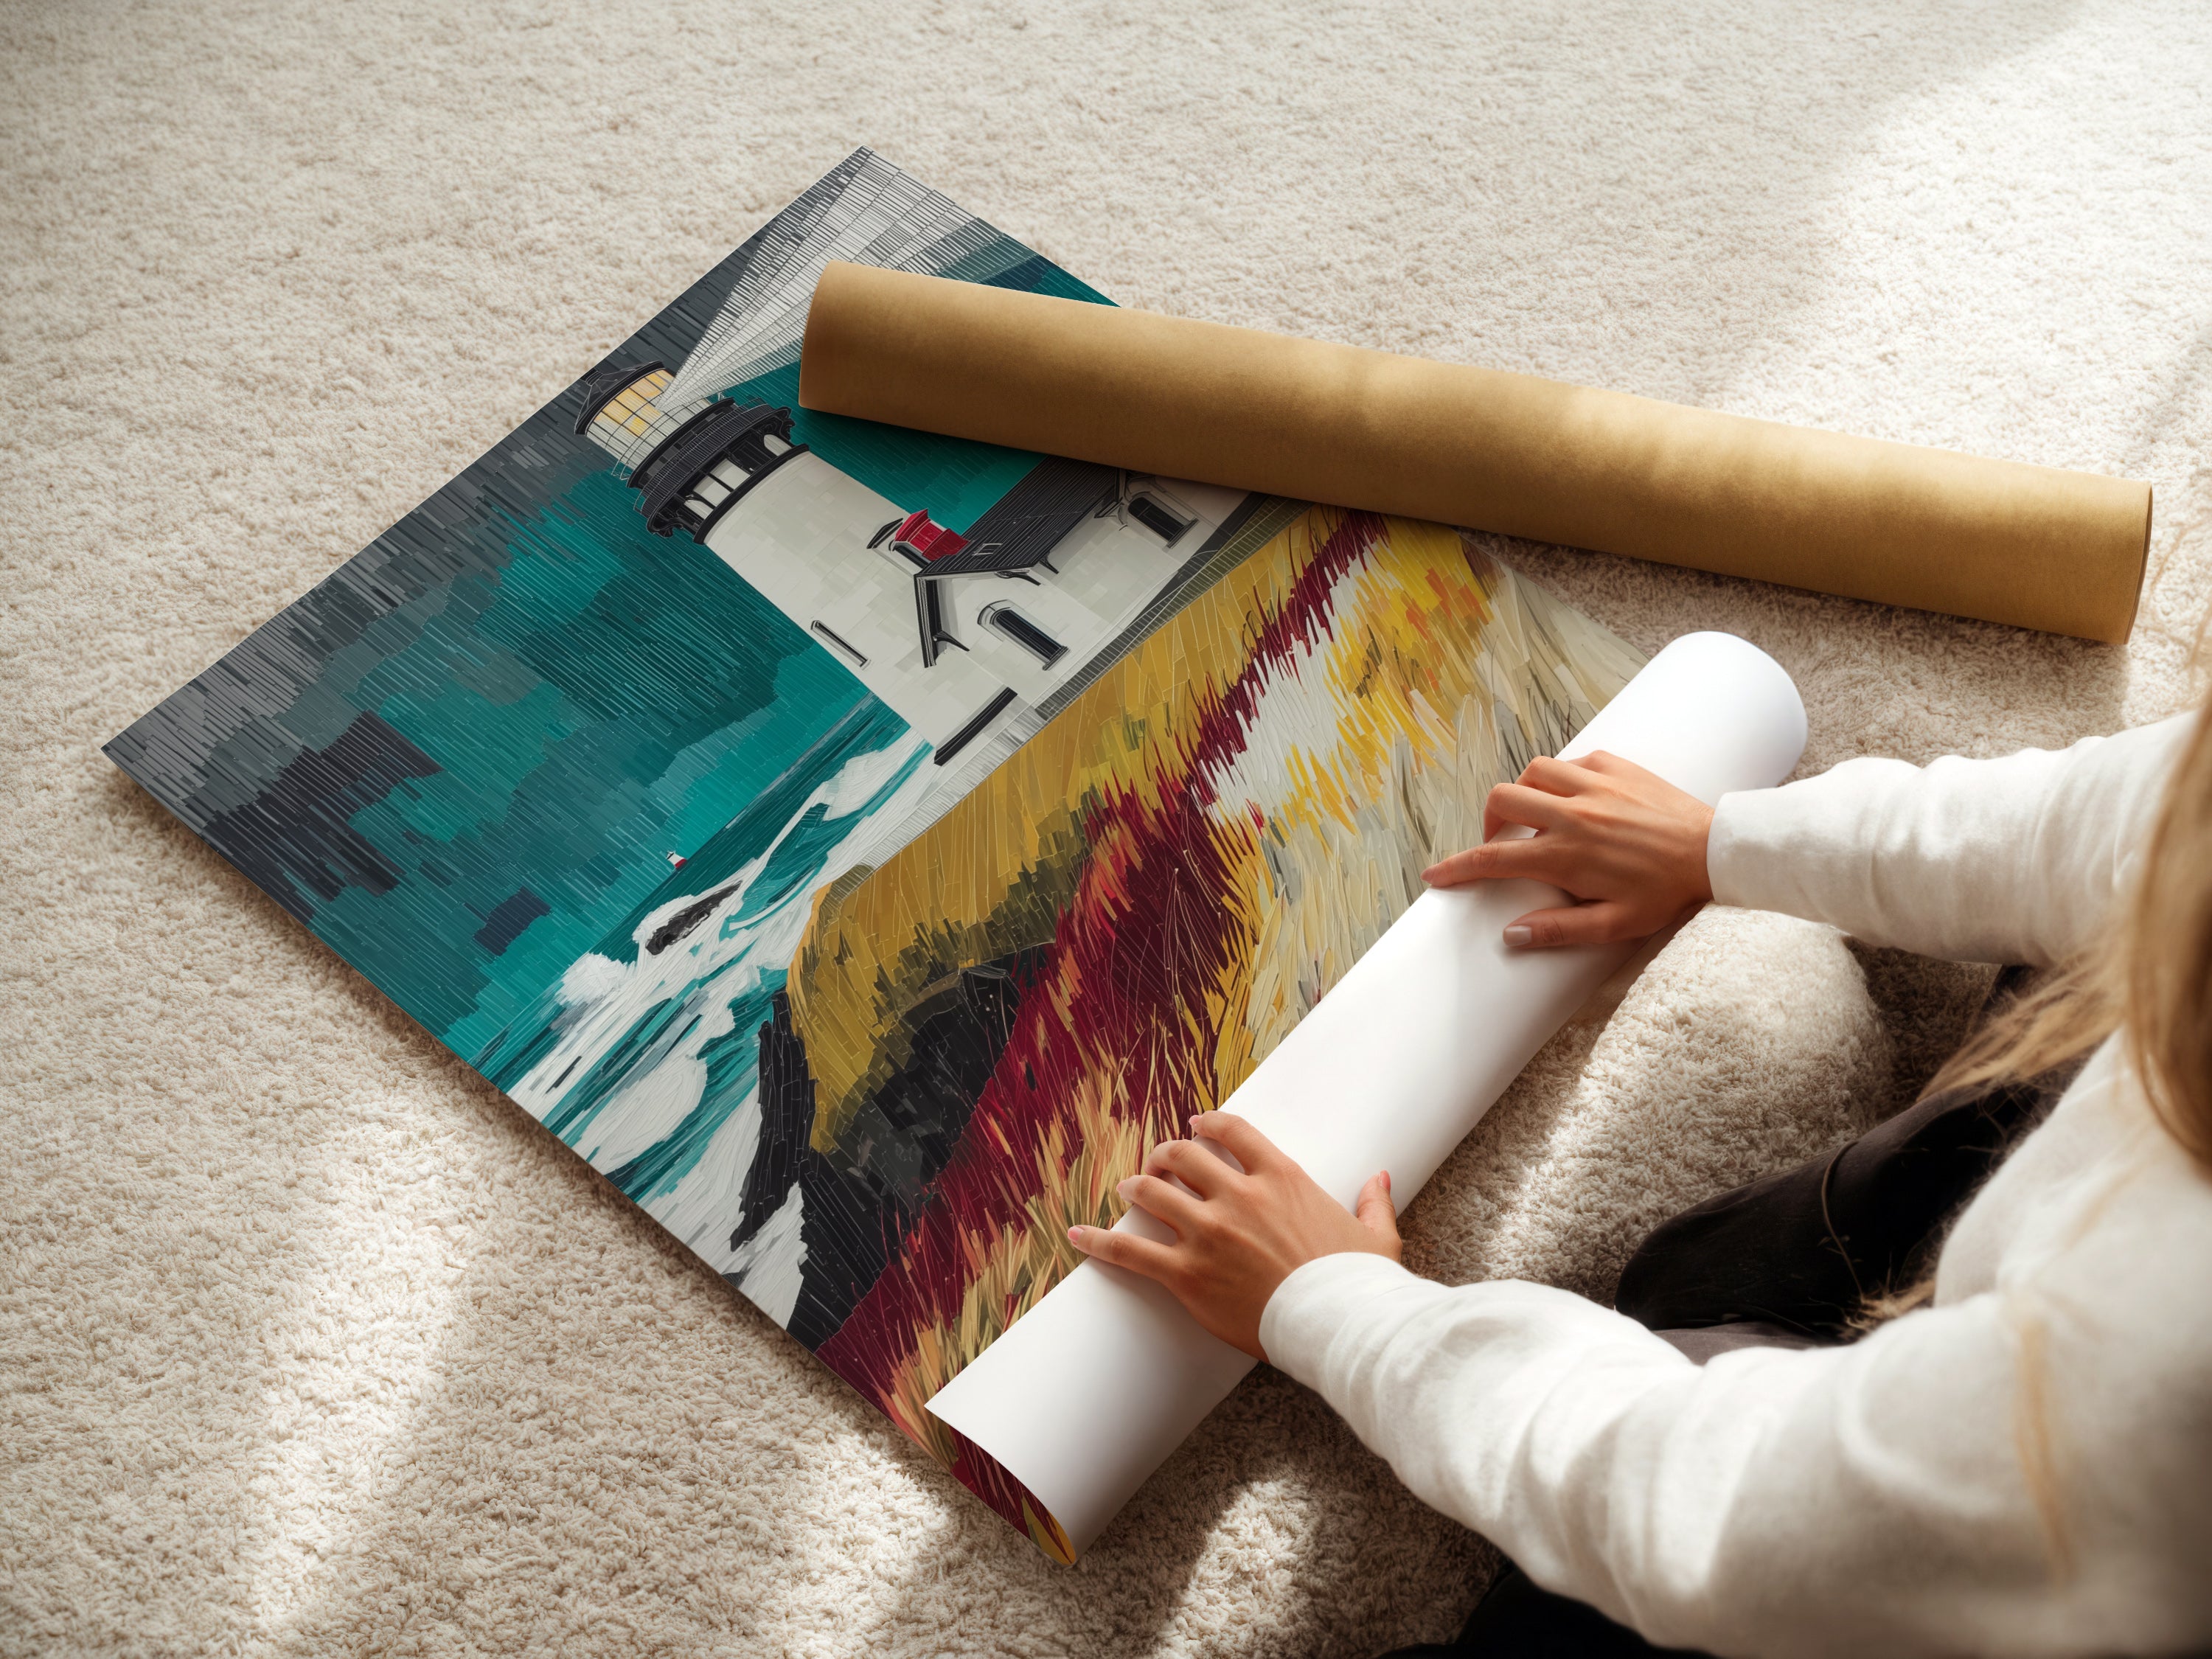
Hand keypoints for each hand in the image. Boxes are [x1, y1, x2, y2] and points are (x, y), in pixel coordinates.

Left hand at [1067, 1112, 1399, 1361]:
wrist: (1340, 1325)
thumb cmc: (1359, 1284)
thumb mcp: (1376, 1237)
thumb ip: (1373, 1202)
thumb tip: (1380, 1178)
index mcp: (1281, 1178)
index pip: (1232, 1132)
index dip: (1207, 1125)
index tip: (1195, 1126)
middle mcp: (1239, 1196)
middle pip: (1183, 1156)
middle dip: (1164, 1155)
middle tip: (1157, 1162)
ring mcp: (1209, 1233)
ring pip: (1153, 1192)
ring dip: (1135, 1187)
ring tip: (1126, 1189)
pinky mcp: (1187, 1274)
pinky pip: (1131, 1251)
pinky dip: (1100, 1241)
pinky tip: (1078, 1235)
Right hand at [1422, 751, 1713, 948]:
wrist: (1715, 851)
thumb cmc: (1666, 892)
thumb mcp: (1615, 924)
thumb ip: (1559, 930)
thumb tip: (1511, 935)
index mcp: (1566, 855)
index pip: (1493, 859)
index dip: (1457, 868)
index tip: (1435, 875)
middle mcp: (1572, 814)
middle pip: (1502, 800)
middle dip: (1488, 822)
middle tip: (1501, 843)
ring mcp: (1593, 784)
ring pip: (1532, 772)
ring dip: (1523, 793)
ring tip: (1535, 816)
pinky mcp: (1615, 765)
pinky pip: (1571, 761)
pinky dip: (1561, 777)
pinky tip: (1574, 798)